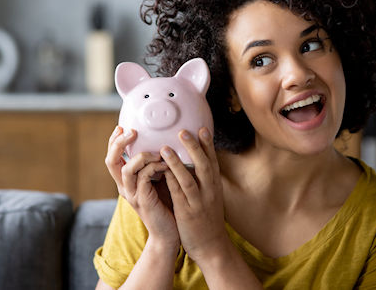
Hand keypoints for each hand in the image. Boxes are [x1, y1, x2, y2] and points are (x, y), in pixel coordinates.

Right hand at [105, 126, 179, 248]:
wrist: (169, 232)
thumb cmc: (166, 202)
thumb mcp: (157, 177)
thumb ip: (154, 162)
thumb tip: (162, 138)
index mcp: (125, 180)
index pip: (112, 156)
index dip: (113, 141)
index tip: (121, 126)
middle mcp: (124, 186)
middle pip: (111, 161)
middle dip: (119, 143)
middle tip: (132, 131)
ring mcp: (131, 195)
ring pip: (127, 169)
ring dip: (142, 156)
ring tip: (157, 151)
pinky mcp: (142, 201)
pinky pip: (143, 179)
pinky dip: (154, 168)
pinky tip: (166, 165)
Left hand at [161, 127, 228, 263]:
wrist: (211, 247)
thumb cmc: (207, 218)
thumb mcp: (211, 196)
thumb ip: (204, 179)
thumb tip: (197, 160)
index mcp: (214, 186)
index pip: (212, 161)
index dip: (208, 144)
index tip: (202, 128)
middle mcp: (209, 191)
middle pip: (203, 165)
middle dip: (194, 147)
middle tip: (183, 131)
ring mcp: (198, 202)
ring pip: (189, 179)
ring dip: (177, 163)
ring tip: (166, 148)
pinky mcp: (187, 213)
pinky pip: (178, 195)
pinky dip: (171, 182)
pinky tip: (161, 171)